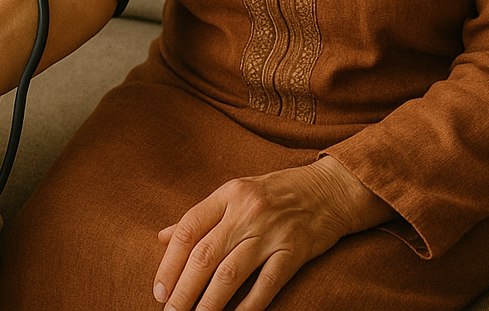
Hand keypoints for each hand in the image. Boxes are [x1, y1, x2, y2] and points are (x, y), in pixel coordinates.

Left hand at [152, 157, 391, 310]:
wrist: (329, 189)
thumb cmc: (275, 192)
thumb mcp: (234, 193)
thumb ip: (200, 216)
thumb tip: (162, 237)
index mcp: (227, 195)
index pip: (188, 229)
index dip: (169, 262)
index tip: (159, 289)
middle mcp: (245, 212)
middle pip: (205, 255)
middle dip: (184, 289)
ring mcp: (271, 232)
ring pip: (230, 273)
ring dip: (209, 303)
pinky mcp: (295, 251)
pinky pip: (267, 284)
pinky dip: (249, 306)